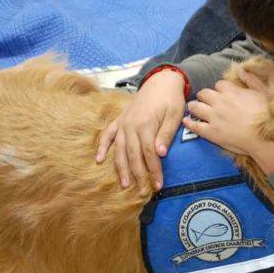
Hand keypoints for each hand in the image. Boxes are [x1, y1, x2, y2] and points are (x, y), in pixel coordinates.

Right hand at [96, 70, 185, 190]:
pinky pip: (107, 134)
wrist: (161, 80)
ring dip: (121, 168)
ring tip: (125, 184)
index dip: (153, 170)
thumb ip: (166, 134)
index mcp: (146, 124)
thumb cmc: (171, 98)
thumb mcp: (175, 114)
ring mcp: (123, 123)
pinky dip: (102, 146)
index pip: (149, 153)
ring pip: (119, 149)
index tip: (158, 185)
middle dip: (138, 175)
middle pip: (133, 155)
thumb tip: (160, 153)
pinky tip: (98, 159)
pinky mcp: (119, 119)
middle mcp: (131, 125)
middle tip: (143, 192)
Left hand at [183, 69, 273, 175]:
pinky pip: (194, 125)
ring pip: (195, 106)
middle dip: (204, 96)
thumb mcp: (263, 92)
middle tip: (205, 101)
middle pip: (204, 93)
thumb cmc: (266, 116)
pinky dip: (188, 122)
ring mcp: (214, 117)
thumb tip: (241, 70)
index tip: (222, 94)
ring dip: (194, 106)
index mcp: (232, 92)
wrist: (264, 137)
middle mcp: (220, 102)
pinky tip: (186, 121)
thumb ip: (251, 79)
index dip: (219, 89)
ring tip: (194, 109)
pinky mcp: (211, 132)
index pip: (218, 84)